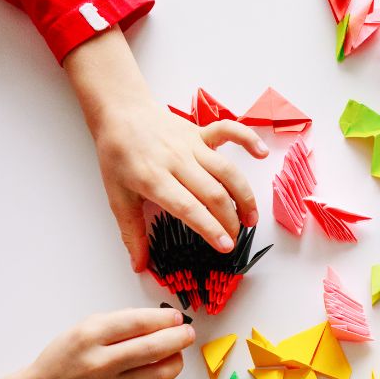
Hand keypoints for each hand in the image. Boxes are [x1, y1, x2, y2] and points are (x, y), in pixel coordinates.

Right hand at [16, 307, 193, 378]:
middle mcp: (101, 364)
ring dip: (176, 360)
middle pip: (154, 348)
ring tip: (175, 353)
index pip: (138, 322)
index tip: (176, 317)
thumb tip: (158, 319)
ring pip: (161, 373)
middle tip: (187, 333)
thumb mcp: (82, 329)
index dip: (164, 318)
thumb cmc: (63, 361)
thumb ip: (119, 322)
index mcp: (89, 337)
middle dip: (179, 337)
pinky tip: (160, 375)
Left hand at [91, 101, 267, 270]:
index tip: (226, 246)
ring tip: (252, 218)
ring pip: (227, 170)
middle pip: (213, 193)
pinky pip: (229, 131)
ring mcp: (191, 145)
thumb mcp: (117, 197)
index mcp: (153, 179)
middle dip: (230, 220)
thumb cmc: (117, 156)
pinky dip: (248, 139)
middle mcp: (176, 161)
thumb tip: (139, 266)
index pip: (188, 208)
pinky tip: (262, 154)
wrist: (120, 112)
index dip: (210, 228)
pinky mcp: (200, 132)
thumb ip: (131, 233)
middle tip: (236, 239)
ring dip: (245, 195)